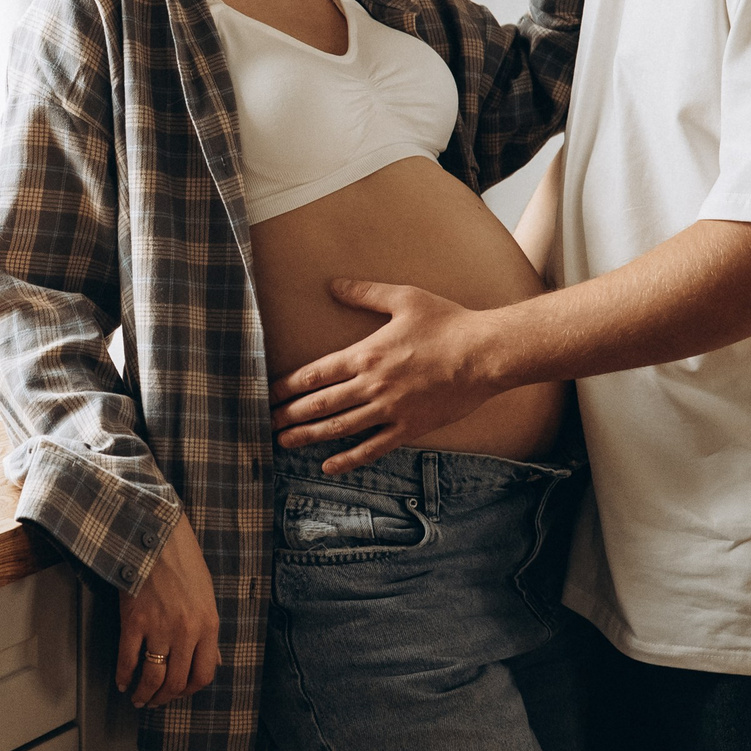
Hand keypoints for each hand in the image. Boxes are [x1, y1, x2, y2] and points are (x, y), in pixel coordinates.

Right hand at [117, 516, 220, 708]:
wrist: (155, 535)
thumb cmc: (183, 561)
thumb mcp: (206, 595)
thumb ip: (208, 630)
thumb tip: (212, 660)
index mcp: (208, 625)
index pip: (204, 674)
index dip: (190, 690)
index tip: (180, 693)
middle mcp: (186, 632)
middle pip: (176, 681)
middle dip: (164, 698)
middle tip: (155, 701)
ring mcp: (159, 628)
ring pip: (152, 676)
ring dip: (144, 694)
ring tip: (138, 699)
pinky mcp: (134, 622)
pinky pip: (128, 659)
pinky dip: (124, 676)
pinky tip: (122, 682)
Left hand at [268, 280, 504, 472]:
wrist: (485, 354)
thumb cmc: (448, 323)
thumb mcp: (404, 298)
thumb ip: (365, 293)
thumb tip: (334, 284)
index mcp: (366, 355)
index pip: (315, 374)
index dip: (288, 386)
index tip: (268, 394)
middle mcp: (372, 385)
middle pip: (321, 404)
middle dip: (290, 415)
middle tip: (265, 423)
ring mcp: (390, 410)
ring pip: (340, 428)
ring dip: (309, 436)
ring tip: (285, 443)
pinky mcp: (410, 428)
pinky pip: (373, 448)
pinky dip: (349, 459)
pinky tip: (329, 466)